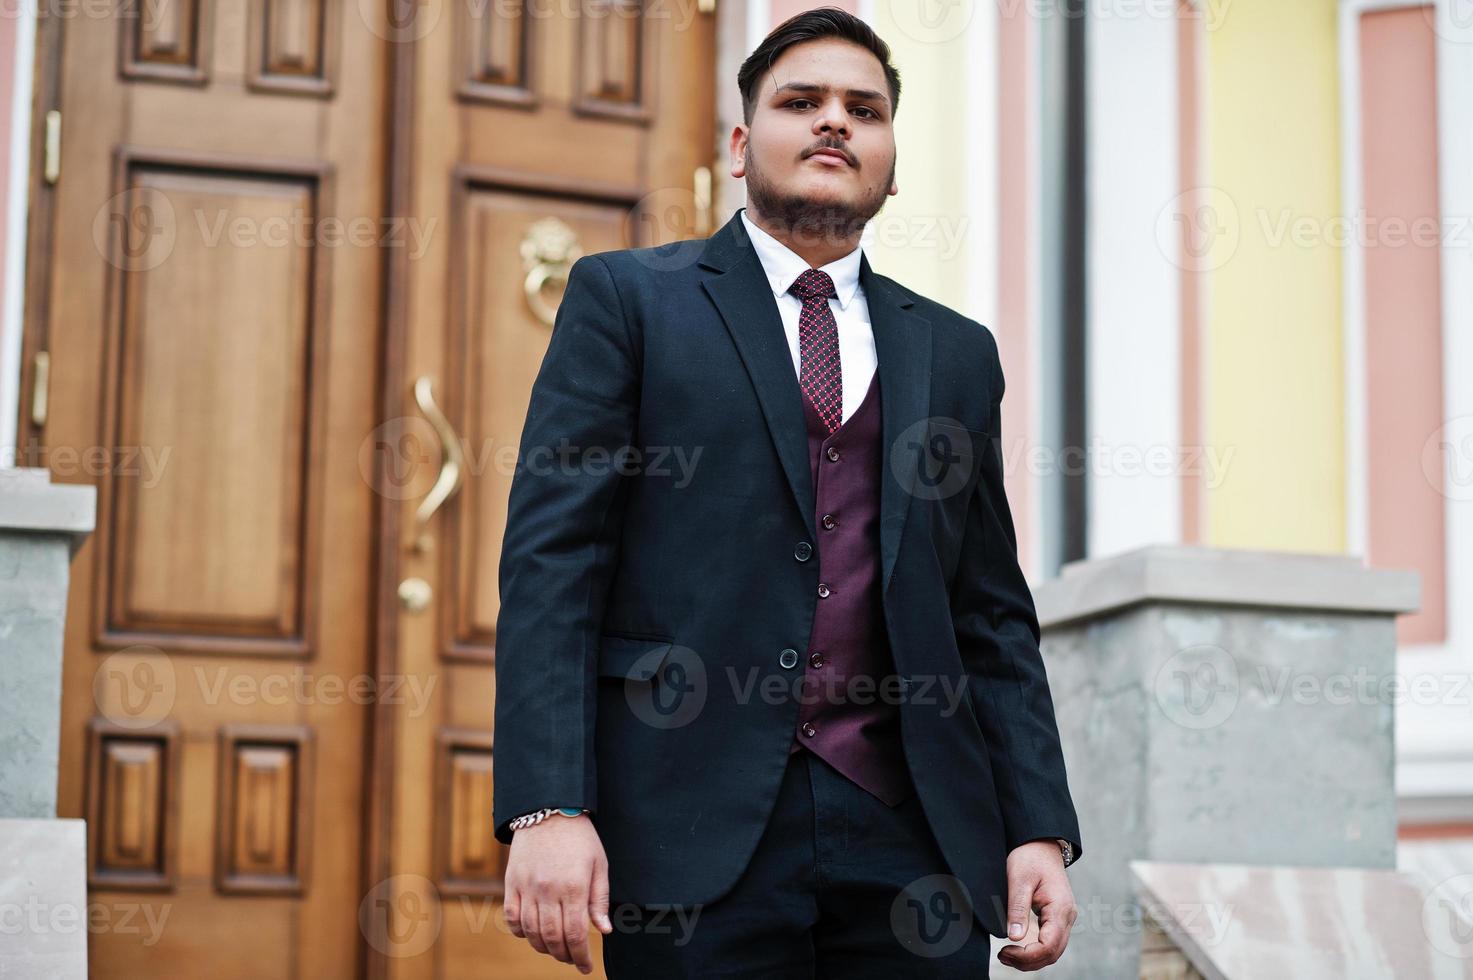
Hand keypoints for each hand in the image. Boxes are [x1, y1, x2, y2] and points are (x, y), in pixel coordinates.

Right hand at [503, 815, 611, 974]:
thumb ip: (600, 899)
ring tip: (555, 949)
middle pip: (553, 938)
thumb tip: (604, 930)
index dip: (581, 956)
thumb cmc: (580, 837)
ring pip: (531, 932)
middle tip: (572, 959)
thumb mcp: (599, 864)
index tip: (585, 967)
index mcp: (574, 887)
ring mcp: (527, 888)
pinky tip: (531, 934)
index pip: (576, 934)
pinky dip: (520, 932)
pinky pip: (512, 917)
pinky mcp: (512, 883)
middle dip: (564, 955)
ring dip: (543, 947)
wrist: (548, 810)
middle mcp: (548, 890)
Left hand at [996, 839, 1076, 971]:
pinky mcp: (1057, 917)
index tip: (1005, 951)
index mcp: (1060, 908)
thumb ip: (1017, 908)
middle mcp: (1067, 916)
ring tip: (1006, 955)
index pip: (1049, 946)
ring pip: (1053, 951)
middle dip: (1028, 961)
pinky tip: (1017, 948)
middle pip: (1053, 953)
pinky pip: (1050, 942)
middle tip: (1002, 957)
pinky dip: (1035, 951)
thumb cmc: (1030, 857)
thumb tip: (1014, 938)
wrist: (1041, 844)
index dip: (1028, 955)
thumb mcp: (1019, 879)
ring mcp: (1064, 918)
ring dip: (1031, 959)